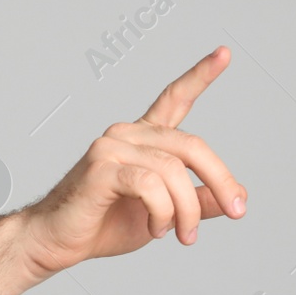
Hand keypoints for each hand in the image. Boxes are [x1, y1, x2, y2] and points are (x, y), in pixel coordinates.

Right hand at [18, 46, 246, 277]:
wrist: (58, 241)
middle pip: (191, 145)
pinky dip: (162, 213)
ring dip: (186, 211)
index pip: (174, 98)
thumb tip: (234, 198)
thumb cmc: (103, 225)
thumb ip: (196, 203)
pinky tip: (155, 228)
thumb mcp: (164, 215)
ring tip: (181, 235)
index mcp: (141, 138)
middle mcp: (126, 134)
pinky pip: (151, 186)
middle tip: (237, 212)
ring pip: (174, 172)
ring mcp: (111, 147)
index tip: (224, 53)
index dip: (201, 75)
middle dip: (221, 180)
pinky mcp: (101, 167)